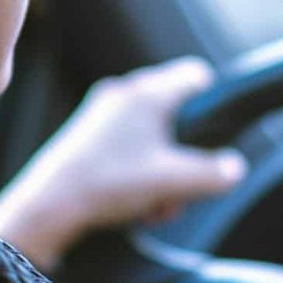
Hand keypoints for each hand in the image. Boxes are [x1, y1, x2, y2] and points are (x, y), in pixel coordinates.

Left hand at [0, 57, 248, 270]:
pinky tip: (136, 206)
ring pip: (150, 135)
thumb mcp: (174, 182)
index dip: (213, 101)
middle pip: (174, 113)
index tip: (216, 132)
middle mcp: (123, 94)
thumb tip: (234, 167)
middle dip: (185, 154)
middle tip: (183, 188)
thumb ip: (213, 173)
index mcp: (147, 93)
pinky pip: (126, 147)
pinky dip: (138, 173)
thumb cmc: (111, 184)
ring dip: (162, 171)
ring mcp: (100, 114)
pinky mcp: (85, 136)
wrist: (49, 205)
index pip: (194, 75)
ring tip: (157, 205)